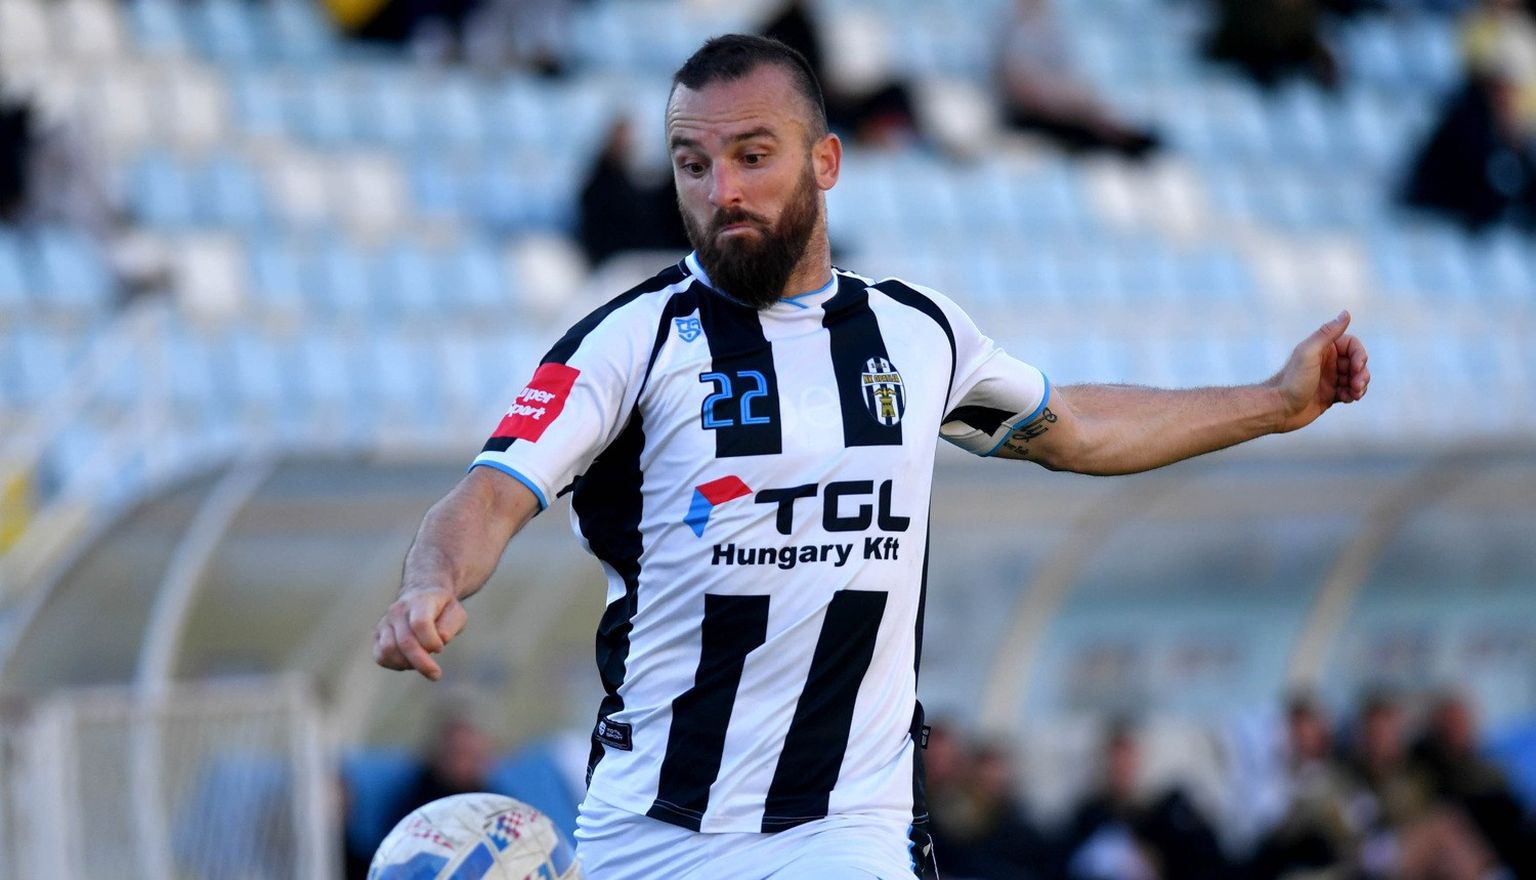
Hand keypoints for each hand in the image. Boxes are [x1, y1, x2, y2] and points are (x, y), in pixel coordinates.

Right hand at [372, 584, 467, 680]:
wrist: (422, 595)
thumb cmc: (441, 608)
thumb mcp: (456, 612)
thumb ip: (450, 626)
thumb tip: (441, 639)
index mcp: (419, 601)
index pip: (420, 623)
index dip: (431, 641)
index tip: (440, 648)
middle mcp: (398, 610)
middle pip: (405, 641)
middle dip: (422, 663)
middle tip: (436, 674)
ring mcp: (385, 622)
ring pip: (388, 650)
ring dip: (407, 663)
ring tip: (422, 662)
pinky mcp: (377, 634)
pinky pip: (380, 656)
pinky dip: (394, 664)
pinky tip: (408, 663)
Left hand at [1270, 310, 1370, 432]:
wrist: (1279, 409)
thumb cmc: (1292, 381)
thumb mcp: (1309, 353)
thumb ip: (1327, 333)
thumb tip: (1346, 313)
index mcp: (1322, 348)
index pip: (1352, 345)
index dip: (1360, 355)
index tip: (1358, 367)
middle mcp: (1327, 361)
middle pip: (1357, 362)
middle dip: (1361, 373)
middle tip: (1357, 385)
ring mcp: (1329, 378)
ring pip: (1356, 378)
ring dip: (1360, 385)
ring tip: (1354, 394)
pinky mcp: (1330, 394)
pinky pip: (1350, 391)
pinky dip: (1353, 394)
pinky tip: (1346, 399)